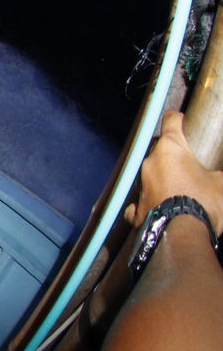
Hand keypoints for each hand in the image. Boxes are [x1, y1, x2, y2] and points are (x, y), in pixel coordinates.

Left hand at [125, 111, 222, 232]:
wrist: (181, 234)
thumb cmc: (203, 202)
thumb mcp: (221, 183)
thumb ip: (218, 174)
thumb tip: (218, 177)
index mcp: (170, 150)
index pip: (171, 123)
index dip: (176, 118)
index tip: (178, 117)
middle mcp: (150, 164)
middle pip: (160, 152)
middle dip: (173, 157)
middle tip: (190, 165)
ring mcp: (140, 186)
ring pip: (151, 176)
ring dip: (163, 180)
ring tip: (181, 190)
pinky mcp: (135, 209)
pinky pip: (141, 202)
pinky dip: (150, 203)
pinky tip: (158, 207)